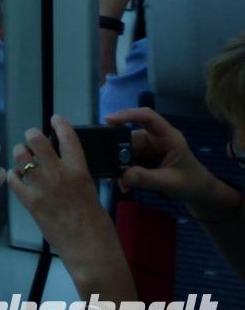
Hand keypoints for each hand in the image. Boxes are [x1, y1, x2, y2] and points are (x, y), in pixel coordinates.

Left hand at [9, 118, 128, 293]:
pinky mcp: (30, 203)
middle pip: (37, 141)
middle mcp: (59, 175)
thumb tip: (66, 169)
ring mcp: (42, 188)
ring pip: (21, 157)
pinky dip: (12, 176)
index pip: (68, 138)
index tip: (55, 119)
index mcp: (80, 172)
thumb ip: (76, 178)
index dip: (60, 124)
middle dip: (32, 136)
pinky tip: (15, 177)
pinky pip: (13, 181)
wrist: (91, 252)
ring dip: (20, 154)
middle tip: (32, 139)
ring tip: (22, 156)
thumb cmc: (99, 227)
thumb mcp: (92, 194)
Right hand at [107, 107, 241, 216]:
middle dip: (119, 152)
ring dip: (120, 165)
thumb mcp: (171, 183)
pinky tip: (122, 182)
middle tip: (110, 167)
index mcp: (168, 137)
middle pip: (131, 137)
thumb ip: (148, 179)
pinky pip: (129, 160)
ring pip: (127, 150)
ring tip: (117, 181)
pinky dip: (124, 171)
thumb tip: (123, 176)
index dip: (128, 115)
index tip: (108, 120)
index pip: (148, 117)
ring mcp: (149, 148)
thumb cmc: (192, 184)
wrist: (201, 194)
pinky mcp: (144, 157)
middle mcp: (156, 138)